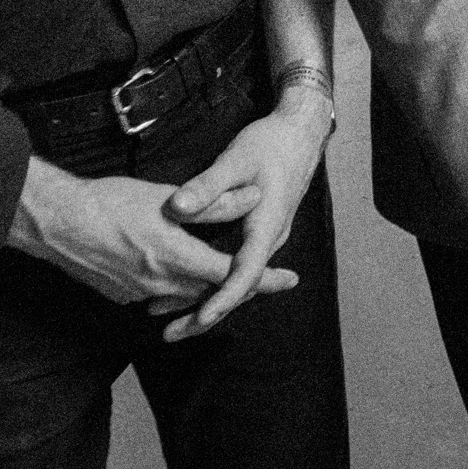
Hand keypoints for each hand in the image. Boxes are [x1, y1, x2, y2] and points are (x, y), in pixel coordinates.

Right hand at [9, 157, 280, 313]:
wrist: (56, 223)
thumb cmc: (109, 202)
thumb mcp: (167, 197)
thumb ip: (215, 202)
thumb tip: (254, 196)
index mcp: (176, 257)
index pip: (233, 274)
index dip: (264, 279)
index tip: (290, 279)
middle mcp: (160, 283)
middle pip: (212, 291)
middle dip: (239, 285)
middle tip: (266, 278)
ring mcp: (138, 293)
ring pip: (184, 295)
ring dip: (204, 287)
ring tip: (221, 273)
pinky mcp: (120, 295)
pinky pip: (157, 295)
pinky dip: (173, 285)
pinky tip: (172, 267)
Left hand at [161, 91, 333, 340]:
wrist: (300, 134)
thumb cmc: (271, 144)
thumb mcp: (237, 159)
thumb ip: (208, 186)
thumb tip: (177, 208)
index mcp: (266, 226)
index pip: (244, 274)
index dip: (221, 299)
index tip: (199, 319)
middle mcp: (268, 239)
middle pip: (238, 288)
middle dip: (205, 314)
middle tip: (169, 334)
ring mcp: (265, 238)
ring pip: (236, 280)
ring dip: (205, 301)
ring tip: (166, 318)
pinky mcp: (258, 233)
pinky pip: (236, 268)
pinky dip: (211, 283)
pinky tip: (184, 287)